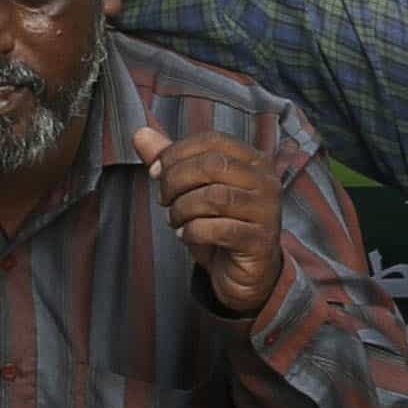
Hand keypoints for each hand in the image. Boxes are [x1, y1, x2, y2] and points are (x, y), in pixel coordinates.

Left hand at [138, 119, 289, 315]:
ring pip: (215, 197)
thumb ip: (171, 162)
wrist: (247, 273)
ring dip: (183, 208)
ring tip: (176, 219)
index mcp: (252, 160)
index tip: (154, 171)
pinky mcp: (259, 241)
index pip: (212, 140)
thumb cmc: (221, 226)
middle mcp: (265, 181)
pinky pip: (220, 229)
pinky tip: (186, 236)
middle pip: (213, 165)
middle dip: (176, 180)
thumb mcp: (194, 190)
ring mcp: (266, 211)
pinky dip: (194, 231)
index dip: (176, 152)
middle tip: (164, 199)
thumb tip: (141, 133)